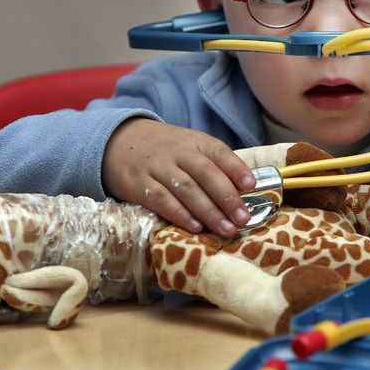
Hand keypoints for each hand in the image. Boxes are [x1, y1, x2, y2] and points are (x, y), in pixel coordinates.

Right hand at [102, 118, 255, 236]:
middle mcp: (177, 151)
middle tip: (243, 218)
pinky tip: (195, 227)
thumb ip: (213, 165)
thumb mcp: (189, 147)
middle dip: (227, 198)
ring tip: (226, 228)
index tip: (250, 186)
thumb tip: (244, 191)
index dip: (236, 168)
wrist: (119, 141)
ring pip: (186, 189)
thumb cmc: (165, 151)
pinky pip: (161, 200)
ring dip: (209, 211)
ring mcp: (156, 166)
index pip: (218, 152)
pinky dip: (180, 214)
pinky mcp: (137, 183)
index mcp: (194, 141)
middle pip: (206, 173)